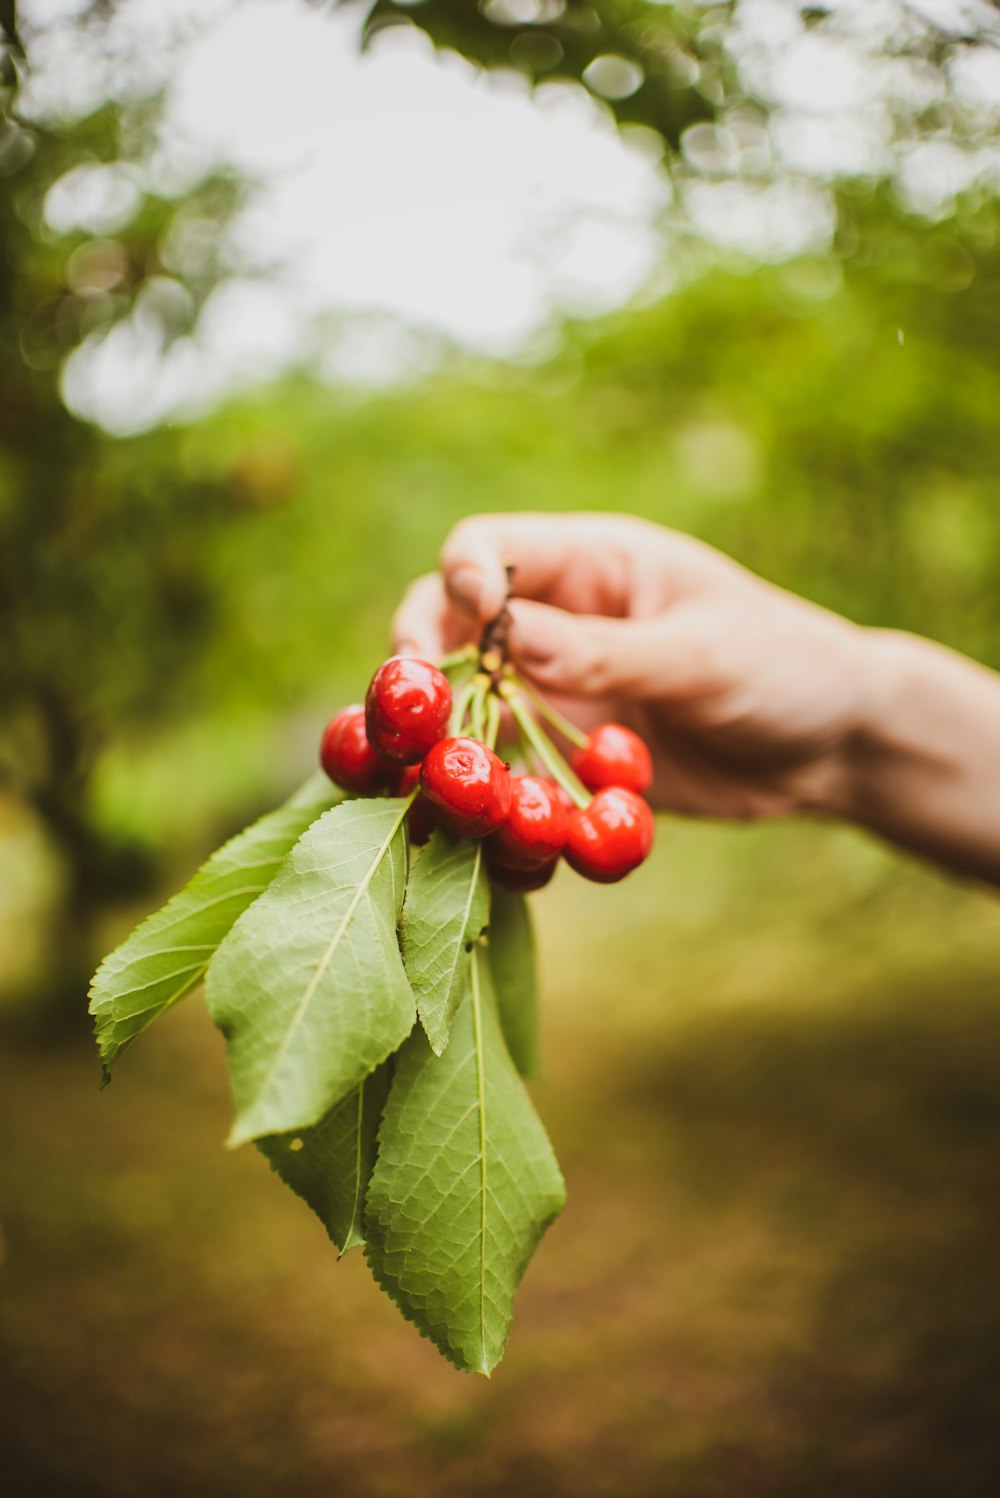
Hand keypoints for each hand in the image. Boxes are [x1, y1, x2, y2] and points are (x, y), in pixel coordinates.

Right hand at [392, 513, 869, 818]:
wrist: (835, 746)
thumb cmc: (785, 666)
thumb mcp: (702, 654)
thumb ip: (605, 650)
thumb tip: (502, 637)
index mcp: (590, 565)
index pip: (486, 550)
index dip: (457, 580)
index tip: (458, 625)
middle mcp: (557, 624)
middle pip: (449, 632)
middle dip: (420, 674)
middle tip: (411, 724)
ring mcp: (557, 694)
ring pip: (469, 715)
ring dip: (451, 754)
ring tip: (440, 794)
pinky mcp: (569, 759)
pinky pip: (514, 781)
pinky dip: (502, 811)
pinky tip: (505, 845)